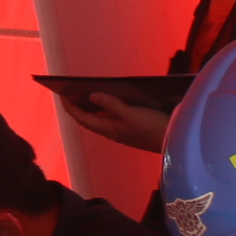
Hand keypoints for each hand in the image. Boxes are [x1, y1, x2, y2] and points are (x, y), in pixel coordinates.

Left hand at [57, 88, 172, 153]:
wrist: (175, 142)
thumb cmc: (153, 128)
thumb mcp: (132, 114)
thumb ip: (112, 105)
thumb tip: (92, 96)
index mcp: (109, 128)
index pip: (82, 117)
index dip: (69, 106)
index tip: (60, 94)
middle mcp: (112, 132)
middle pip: (88, 119)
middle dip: (77, 106)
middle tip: (70, 92)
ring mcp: (121, 132)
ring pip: (100, 120)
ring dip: (90, 108)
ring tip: (85, 94)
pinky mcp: (131, 130)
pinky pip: (111, 119)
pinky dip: (104, 110)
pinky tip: (108, 102)